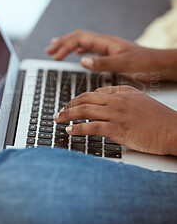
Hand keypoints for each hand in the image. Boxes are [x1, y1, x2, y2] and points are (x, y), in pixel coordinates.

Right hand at [46, 30, 176, 81]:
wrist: (159, 63)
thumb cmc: (145, 63)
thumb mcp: (124, 65)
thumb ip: (103, 63)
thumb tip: (81, 60)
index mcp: (106, 43)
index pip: (79, 39)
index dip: (64, 46)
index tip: (53, 56)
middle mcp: (105, 42)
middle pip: (78, 37)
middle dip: (62, 43)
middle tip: (48, 50)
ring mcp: (107, 46)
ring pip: (82, 41)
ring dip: (68, 44)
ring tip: (55, 48)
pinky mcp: (110, 52)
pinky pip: (89, 47)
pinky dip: (78, 49)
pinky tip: (76, 53)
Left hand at [54, 85, 176, 155]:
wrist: (172, 130)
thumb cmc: (158, 118)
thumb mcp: (139, 99)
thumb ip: (120, 96)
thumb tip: (101, 98)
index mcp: (122, 92)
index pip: (93, 92)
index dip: (78, 99)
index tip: (70, 105)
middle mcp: (117, 101)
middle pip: (85, 99)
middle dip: (68, 106)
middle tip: (58, 112)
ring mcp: (117, 114)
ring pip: (86, 111)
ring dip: (68, 115)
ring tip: (58, 120)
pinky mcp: (118, 129)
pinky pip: (92, 127)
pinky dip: (78, 128)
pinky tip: (70, 130)